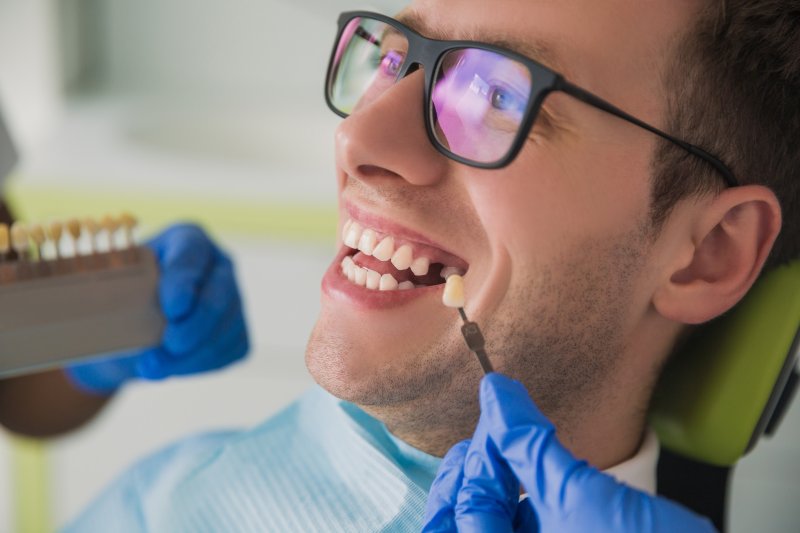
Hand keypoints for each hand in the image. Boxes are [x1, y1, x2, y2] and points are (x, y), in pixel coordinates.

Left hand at [66, 224, 248, 394]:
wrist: (129, 331)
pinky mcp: (237, 330)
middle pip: (220, 294)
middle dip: (196, 325)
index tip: (170, 308)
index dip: (184, 281)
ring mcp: (235, 299)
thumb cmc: (114, 299)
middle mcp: (219, 265)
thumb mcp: (106, 282)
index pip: (191, 255)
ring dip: (192, 355)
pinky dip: (201, 364)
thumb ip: (104, 283)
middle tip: (168, 346)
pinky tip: (174, 367)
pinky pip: (229, 349)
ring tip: (153, 369)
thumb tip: (74, 290)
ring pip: (226, 328)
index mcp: (187, 240)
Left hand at [422, 373, 716, 532]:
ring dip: (492, 481)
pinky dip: (515, 499)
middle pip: (459, 518)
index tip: (500, 409)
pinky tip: (536, 472)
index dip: (482, 451)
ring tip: (512, 445)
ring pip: (486, 523)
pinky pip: (514, 527)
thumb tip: (497, 395)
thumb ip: (529, 444)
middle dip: (472, 471)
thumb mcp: (582, 495)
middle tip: (496, 432)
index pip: (465, 504)